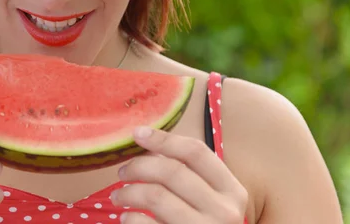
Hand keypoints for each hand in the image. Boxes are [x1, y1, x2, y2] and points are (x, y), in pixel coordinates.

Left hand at [110, 127, 247, 223]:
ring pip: (156, 196)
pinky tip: (126, 217)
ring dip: (128, 192)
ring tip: (117, 196)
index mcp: (232, 190)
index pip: (196, 152)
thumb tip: (147, 143)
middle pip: (172, 171)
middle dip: (139, 166)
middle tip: (122, 172)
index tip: (137, 133)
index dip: (164, 139)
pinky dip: (130, 218)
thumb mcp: (208, 198)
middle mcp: (224, 211)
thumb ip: (186, 172)